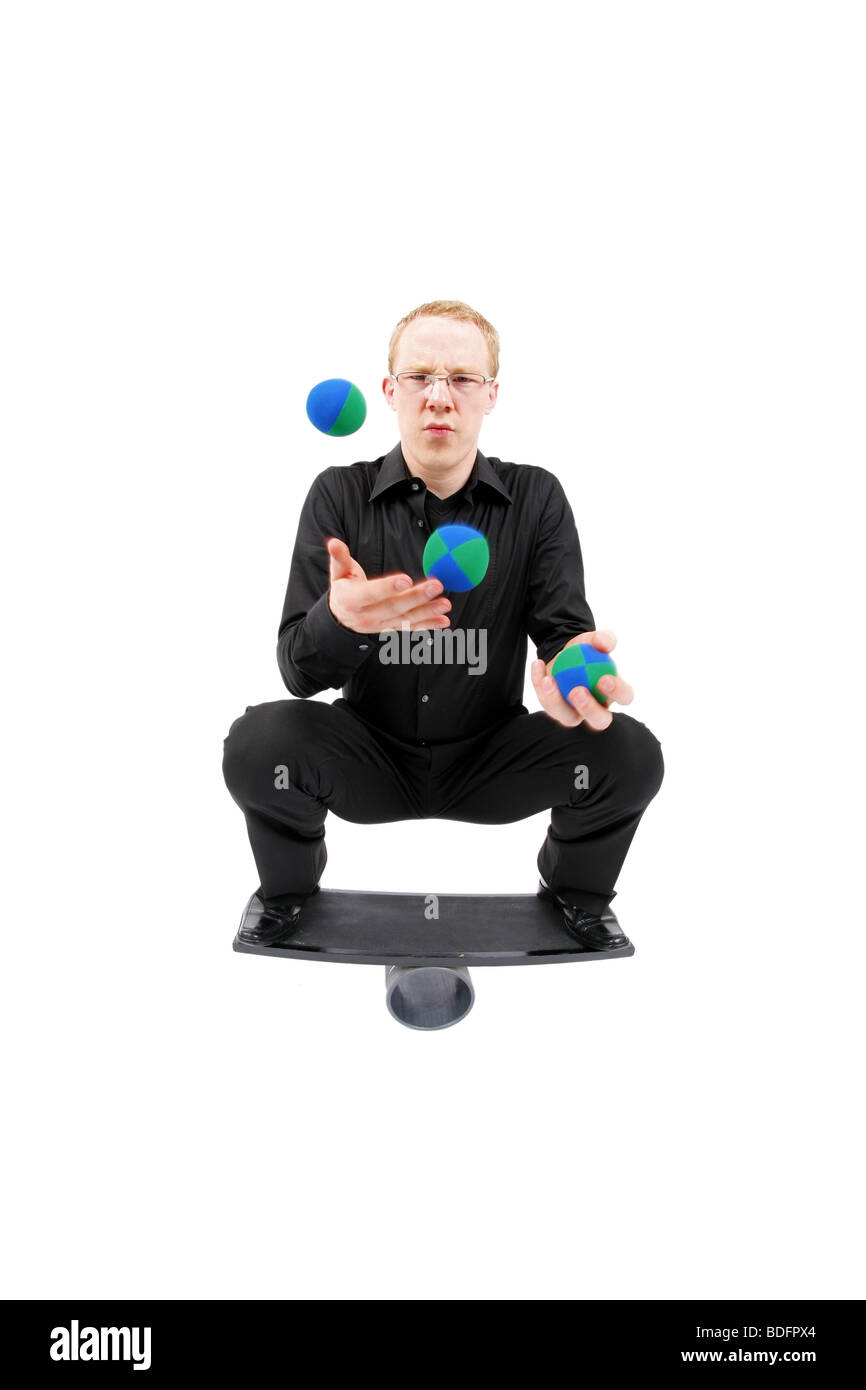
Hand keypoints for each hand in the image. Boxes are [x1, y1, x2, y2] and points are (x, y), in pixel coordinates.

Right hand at [326, 537, 451, 634]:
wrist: (341, 618)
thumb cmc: (343, 589)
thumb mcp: (338, 573)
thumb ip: (339, 558)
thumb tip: (333, 542)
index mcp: (352, 600)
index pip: (372, 593)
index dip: (388, 587)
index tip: (406, 579)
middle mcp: (367, 616)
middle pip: (394, 606)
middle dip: (417, 597)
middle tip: (436, 585)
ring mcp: (381, 625)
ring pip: (406, 619)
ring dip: (428, 612)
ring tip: (445, 604)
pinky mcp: (391, 629)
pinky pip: (411, 628)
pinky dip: (428, 625)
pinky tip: (443, 621)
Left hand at [530, 630, 633, 729]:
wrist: (565, 653)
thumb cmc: (587, 650)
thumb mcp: (594, 640)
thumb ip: (604, 639)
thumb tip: (603, 641)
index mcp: (615, 693)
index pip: (624, 697)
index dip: (617, 692)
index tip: (605, 678)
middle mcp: (597, 709)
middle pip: (599, 720)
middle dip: (589, 709)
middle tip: (577, 691)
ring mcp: (575, 713)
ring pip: (568, 718)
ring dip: (556, 701)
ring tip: (548, 680)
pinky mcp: (555, 710)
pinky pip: (546, 702)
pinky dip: (538, 683)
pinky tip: (538, 665)